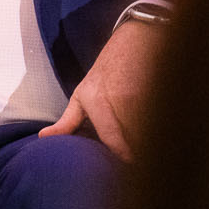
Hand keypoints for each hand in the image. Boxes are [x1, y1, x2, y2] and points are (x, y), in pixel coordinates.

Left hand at [39, 17, 161, 159]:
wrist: (138, 42)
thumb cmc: (107, 72)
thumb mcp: (82, 94)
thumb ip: (67, 121)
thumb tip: (44, 137)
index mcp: (98, 102)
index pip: (113, 141)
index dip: (122, 158)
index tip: (125, 166)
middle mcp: (123, 101)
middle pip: (135, 142)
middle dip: (137, 154)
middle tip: (135, 165)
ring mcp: (146, 98)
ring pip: (151, 134)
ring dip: (150, 144)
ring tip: (148, 151)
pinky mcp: (165, 97)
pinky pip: (165, 123)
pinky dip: (162, 132)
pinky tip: (158, 134)